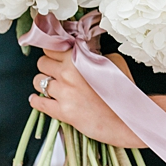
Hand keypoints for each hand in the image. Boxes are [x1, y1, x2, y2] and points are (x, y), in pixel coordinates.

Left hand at [31, 48, 145, 147]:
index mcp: (79, 59)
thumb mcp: (114, 61)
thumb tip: (81, 52)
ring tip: (52, 86)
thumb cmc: (124, 89)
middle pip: (42, 63)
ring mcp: (63, 93)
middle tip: (55, 71)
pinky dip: (37, 100)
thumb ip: (94, 54)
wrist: (128, 117)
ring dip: (43, 83)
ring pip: (38, 82)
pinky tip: (39, 99)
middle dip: (47, 66)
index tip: (57, 55)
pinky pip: (38, 103)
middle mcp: (68, 73)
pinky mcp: (62, 111)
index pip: (51, 48)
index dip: (54, 51)